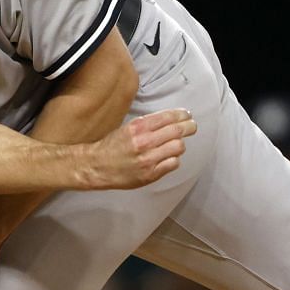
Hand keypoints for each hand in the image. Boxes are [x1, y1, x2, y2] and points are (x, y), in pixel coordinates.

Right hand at [76, 108, 195, 190]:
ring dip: (180, 145)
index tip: (187, 115)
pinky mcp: (150, 174)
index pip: (168, 117)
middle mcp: (144, 142)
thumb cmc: (112, 147)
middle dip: (189, 127)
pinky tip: (168, 157)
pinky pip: (173, 163)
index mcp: (138, 128)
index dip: (182, 115)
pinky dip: (174, 159)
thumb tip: (171, 119)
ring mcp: (148, 159)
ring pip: (178, 147)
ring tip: (176, 144)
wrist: (97, 166)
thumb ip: (148, 124)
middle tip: (192, 126)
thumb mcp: (128, 128)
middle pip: (177, 131)